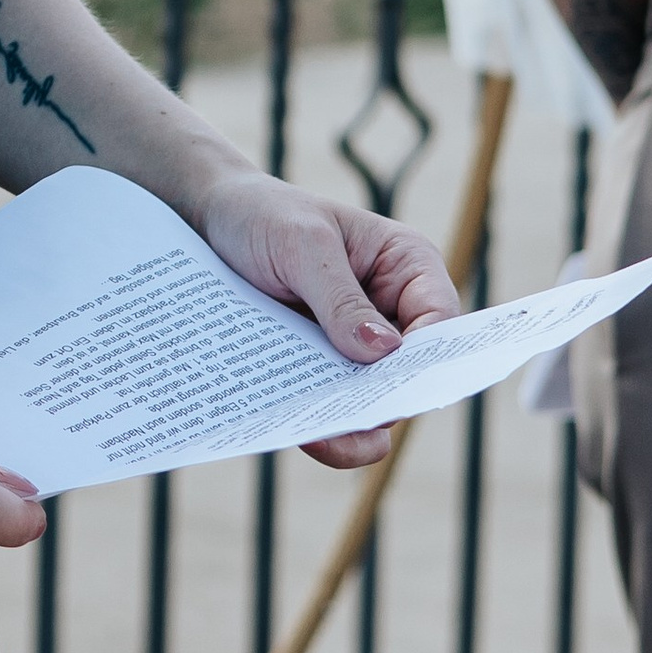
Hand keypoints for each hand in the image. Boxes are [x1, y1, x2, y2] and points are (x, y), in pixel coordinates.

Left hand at [195, 171, 459, 474]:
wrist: (211, 223)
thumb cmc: (266, 216)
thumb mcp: (302, 244)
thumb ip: (341, 297)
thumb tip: (383, 351)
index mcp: (407, 267)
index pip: (440, 319)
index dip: (428, 356)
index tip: (398, 382)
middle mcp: (393, 312)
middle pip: (410, 372)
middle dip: (386, 399)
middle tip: (355, 419)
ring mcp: (358, 348)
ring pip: (373, 401)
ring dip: (352, 423)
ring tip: (321, 436)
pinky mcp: (323, 371)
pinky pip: (334, 409)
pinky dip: (323, 426)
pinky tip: (301, 432)